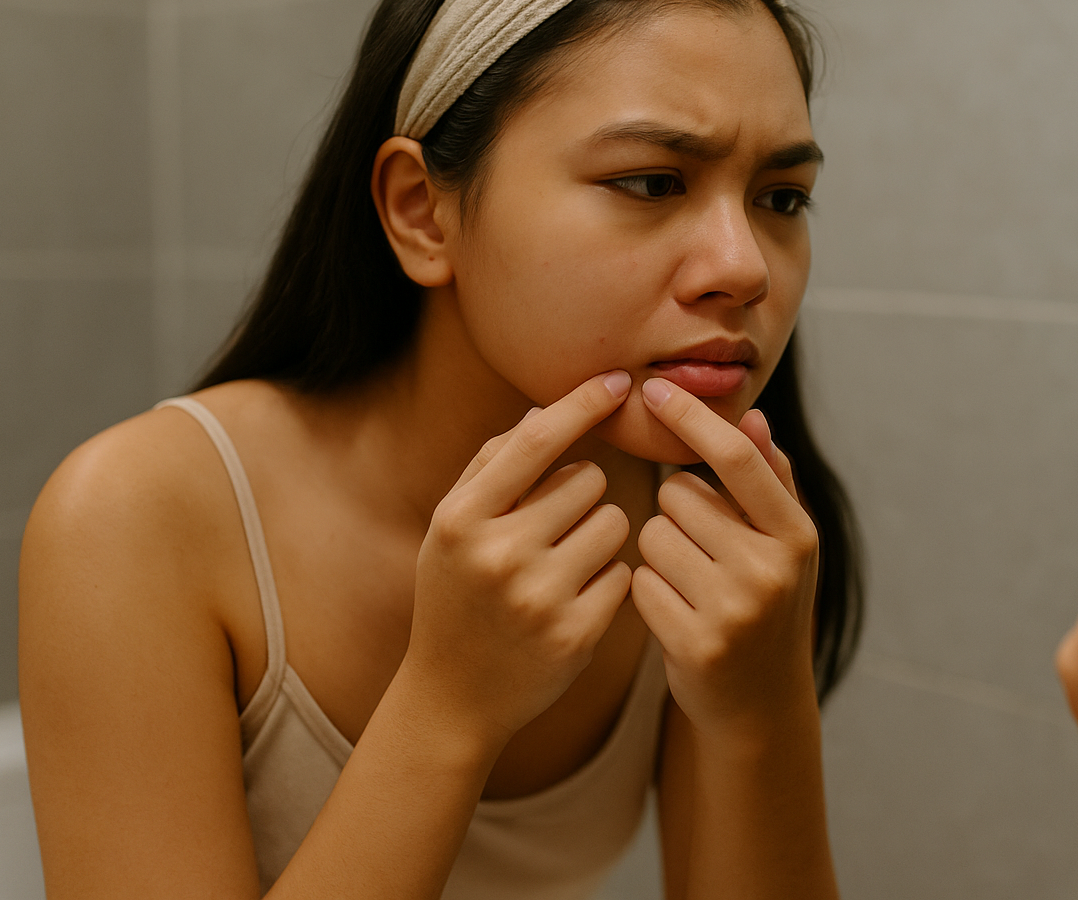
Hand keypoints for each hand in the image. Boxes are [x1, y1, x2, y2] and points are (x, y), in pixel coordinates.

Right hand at [402, 371, 635, 750]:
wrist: (452, 697)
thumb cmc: (457, 594)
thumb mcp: (452, 528)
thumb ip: (493, 467)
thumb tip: (548, 412)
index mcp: (462, 517)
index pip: (536, 438)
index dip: (582, 403)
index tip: (618, 381)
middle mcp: (499, 553)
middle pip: (589, 480)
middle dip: (583, 495)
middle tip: (554, 528)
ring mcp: (540, 597)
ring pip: (616, 524)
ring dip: (602, 536)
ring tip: (565, 563)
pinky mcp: (577, 634)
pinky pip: (625, 574)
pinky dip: (609, 581)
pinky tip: (576, 601)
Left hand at [631, 378, 819, 745]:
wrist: (760, 702)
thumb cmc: (766, 603)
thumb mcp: (785, 544)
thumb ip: (770, 478)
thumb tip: (753, 416)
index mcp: (795, 534)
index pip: (736, 458)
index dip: (692, 418)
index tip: (655, 388)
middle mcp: (770, 569)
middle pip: (679, 494)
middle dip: (677, 511)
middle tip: (701, 548)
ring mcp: (734, 609)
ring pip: (652, 534)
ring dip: (659, 550)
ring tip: (690, 581)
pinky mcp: (694, 644)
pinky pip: (639, 581)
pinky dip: (647, 590)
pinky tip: (675, 611)